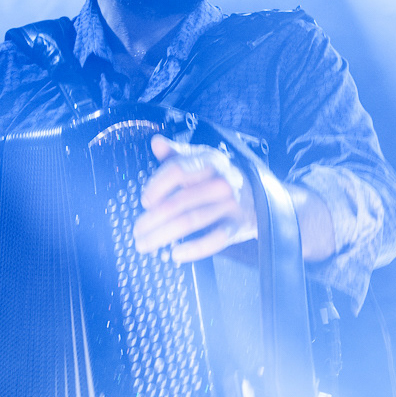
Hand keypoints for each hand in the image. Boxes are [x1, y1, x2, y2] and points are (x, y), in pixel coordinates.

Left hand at [132, 135, 255, 263]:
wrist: (258, 194)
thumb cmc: (218, 177)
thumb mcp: (200, 160)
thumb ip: (176, 154)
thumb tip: (156, 142)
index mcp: (209, 161)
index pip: (178, 170)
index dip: (157, 186)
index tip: (144, 201)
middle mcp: (221, 182)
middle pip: (180, 201)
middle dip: (153, 218)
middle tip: (136, 231)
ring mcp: (230, 205)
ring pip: (191, 221)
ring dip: (163, 235)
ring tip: (144, 244)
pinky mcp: (238, 226)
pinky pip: (215, 239)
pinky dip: (194, 249)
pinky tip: (175, 254)